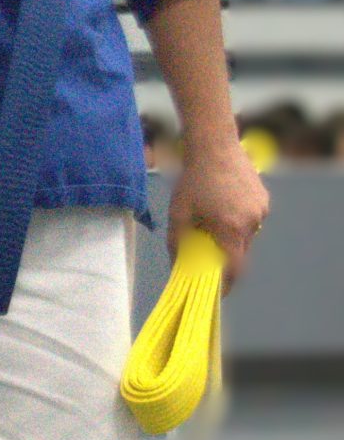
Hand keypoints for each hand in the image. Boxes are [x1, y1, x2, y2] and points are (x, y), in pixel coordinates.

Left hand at [170, 137, 269, 286]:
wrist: (214, 146)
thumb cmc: (192, 180)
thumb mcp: (178, 214)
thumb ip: (177, 244)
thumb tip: (176, 268)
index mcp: (231, 229)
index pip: (234, 268)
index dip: (226, 283)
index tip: (216, 293)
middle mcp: (252, 222)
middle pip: (240, 252)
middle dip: (223, 258)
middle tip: (205, 257)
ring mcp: (260, 210)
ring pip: (246, 236)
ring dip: (230, 237)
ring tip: (210, 226)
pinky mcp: (263, 199)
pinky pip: (250, 220)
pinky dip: (236, 222)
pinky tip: (220, 209)